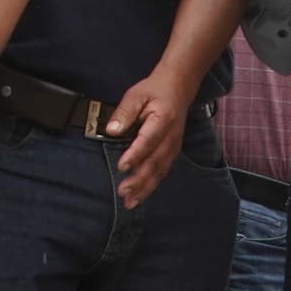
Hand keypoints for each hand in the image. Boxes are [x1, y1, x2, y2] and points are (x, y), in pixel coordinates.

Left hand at [105, 65, 188, 205]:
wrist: (178, 88)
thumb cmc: (155, 91)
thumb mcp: (136, 94)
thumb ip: (124, 112)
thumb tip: (111, 130)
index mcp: (163, 119)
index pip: (148, 140)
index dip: (135, 154)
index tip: (121, 166)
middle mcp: (171, 136)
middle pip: (155, 161)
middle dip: (139, 179)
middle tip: (123, 191)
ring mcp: (173, 146)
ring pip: (159, 171)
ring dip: (144, 188)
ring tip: (129, 201)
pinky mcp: (172, 152)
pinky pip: (162, 172)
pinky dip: (150, 186)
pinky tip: (139, 196)